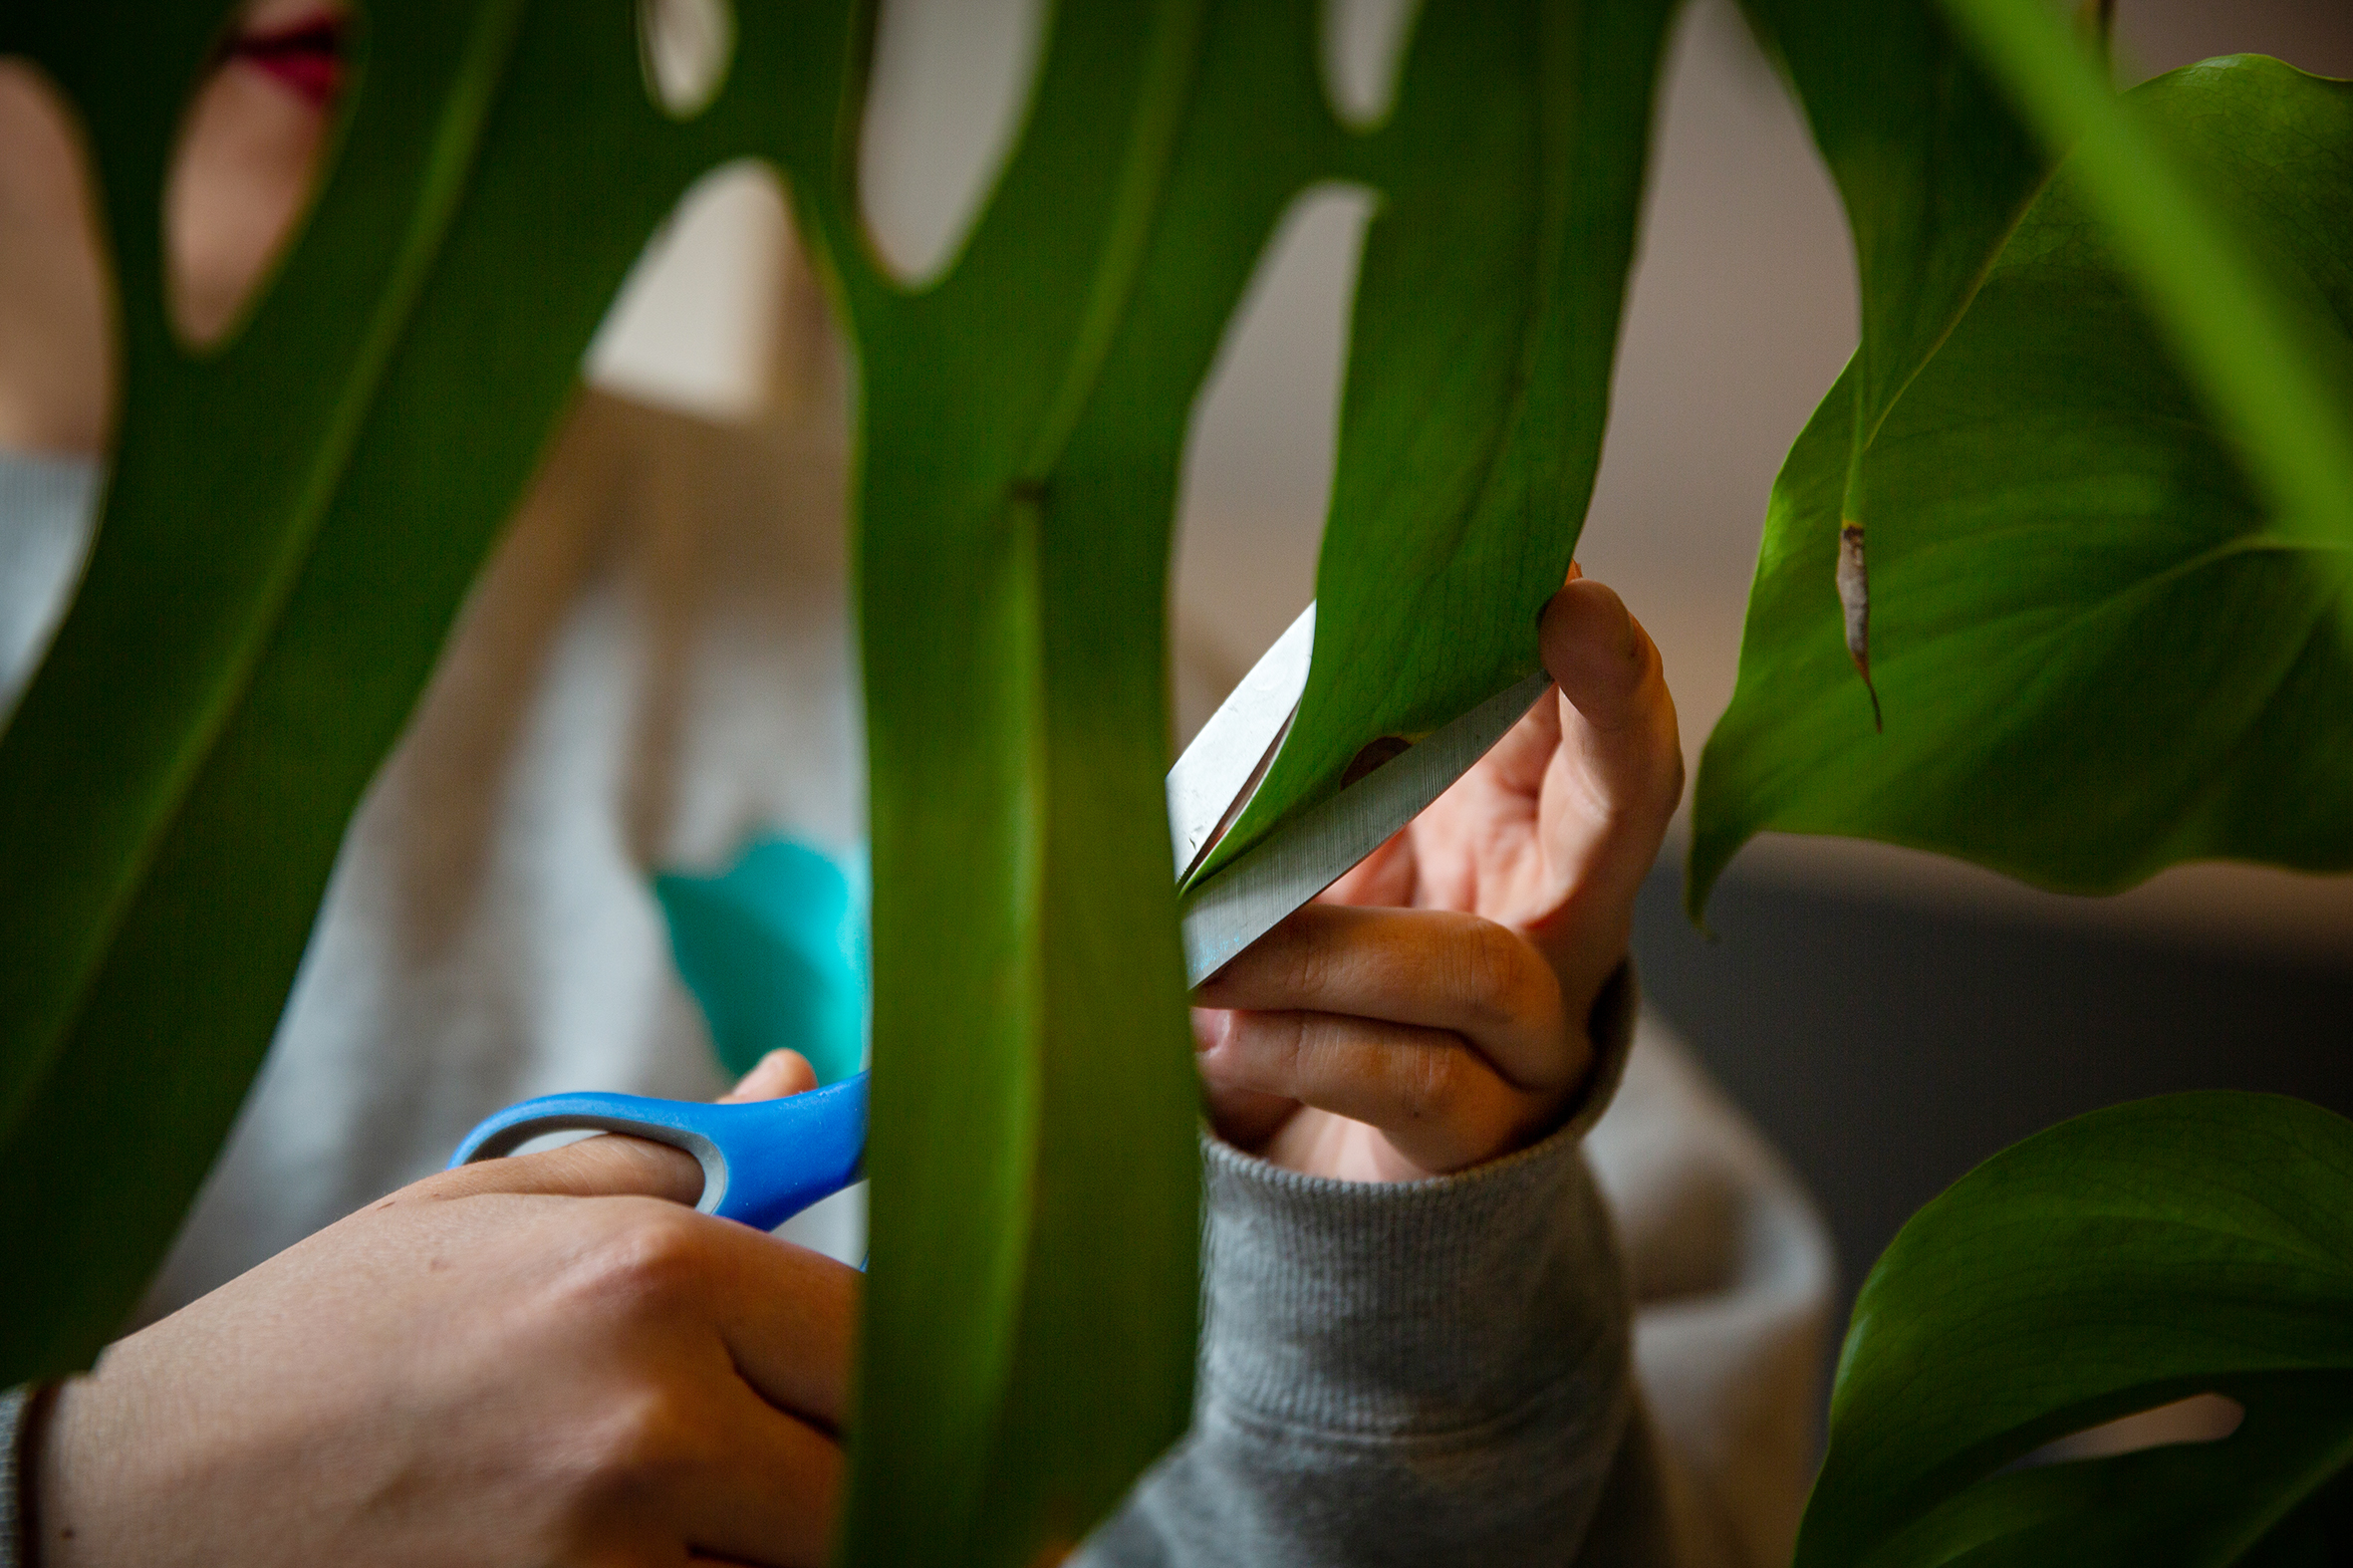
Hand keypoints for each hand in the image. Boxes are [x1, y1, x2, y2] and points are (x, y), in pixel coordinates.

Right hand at [31, 1051, 855, 1567]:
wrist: (155, 1500)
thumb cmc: (343, 1336)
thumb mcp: (502, 1205)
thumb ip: (687, 1155)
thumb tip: (808, 1086)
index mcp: (653, 1271)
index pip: (887, 1338)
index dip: (905, 1369)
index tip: (905, 1385)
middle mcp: (650, 1418)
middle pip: (877, 1476)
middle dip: (863, 1467)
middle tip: (825, 1457)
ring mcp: (609, 1557)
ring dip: (798, 1545)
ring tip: (732, 1505)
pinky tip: (673, 1558)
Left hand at [1193, 570, 1681, 1181]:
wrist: (1306, 1187)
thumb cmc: (1306, 995)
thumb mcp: (1299, 870)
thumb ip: (1293, 794)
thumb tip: (1262, 704)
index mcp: (1513, 828)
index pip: (1575, 722)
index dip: (1577, 645)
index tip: (1550, 566)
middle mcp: (1554, 921)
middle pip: (1626, 805)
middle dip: (1611, 702)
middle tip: (1572, 609)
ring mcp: (1530, 1038)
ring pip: (1481, 967)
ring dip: (1337, 949)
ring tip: (1218, 952)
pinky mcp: (1477, 1137)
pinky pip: (1411, 1074)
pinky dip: (1306, 1045)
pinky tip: (1227, 1037)